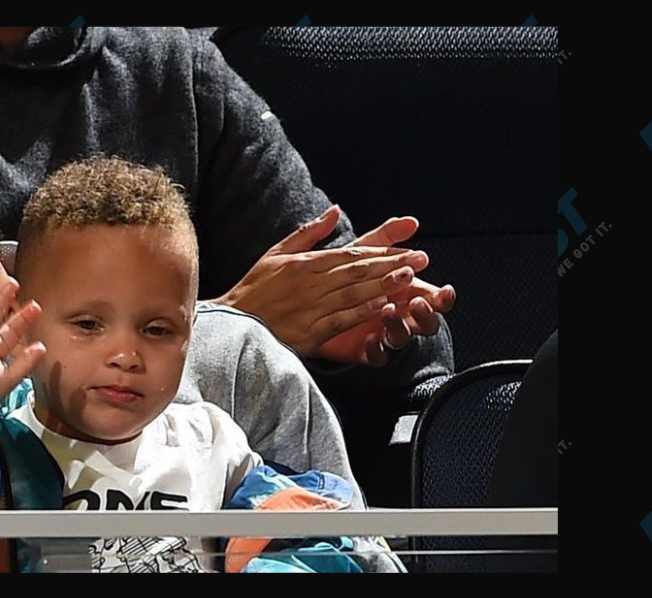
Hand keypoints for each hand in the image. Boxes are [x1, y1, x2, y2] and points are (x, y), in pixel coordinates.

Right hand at [216, 205, 431, 357]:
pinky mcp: (309, 333)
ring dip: (383, 285)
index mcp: (302, 264)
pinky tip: (384, 307)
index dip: (380, 251)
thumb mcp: (275, 254)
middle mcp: (308, 284)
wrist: (231, 325)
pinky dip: (363, 313)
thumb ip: (307, 233)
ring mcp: (309, 309)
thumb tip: (335, 211)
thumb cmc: (254, 290)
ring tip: (410, 278)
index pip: (348, 254)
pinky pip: (341, 321)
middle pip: (356, 272)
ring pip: (353, 294)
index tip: (407, 247)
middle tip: (420, 258)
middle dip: (390, 264)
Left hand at [314, 214, 456, 365]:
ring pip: (402, 337)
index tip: (444, 290)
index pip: (433, 297)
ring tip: (388, 312)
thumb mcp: (361, 250)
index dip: (441, 296)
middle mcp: (399, 313)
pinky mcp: (363, 350)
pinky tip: (369, 339)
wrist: (309, 299)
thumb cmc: (342, 273)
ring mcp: (382, 333)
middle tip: (418, 302)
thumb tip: (411, 220)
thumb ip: (386, 235)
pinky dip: (375, 350)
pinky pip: (376, 357)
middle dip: (426, 313)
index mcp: (404, 292)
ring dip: (399, 326)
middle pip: (426, 321)